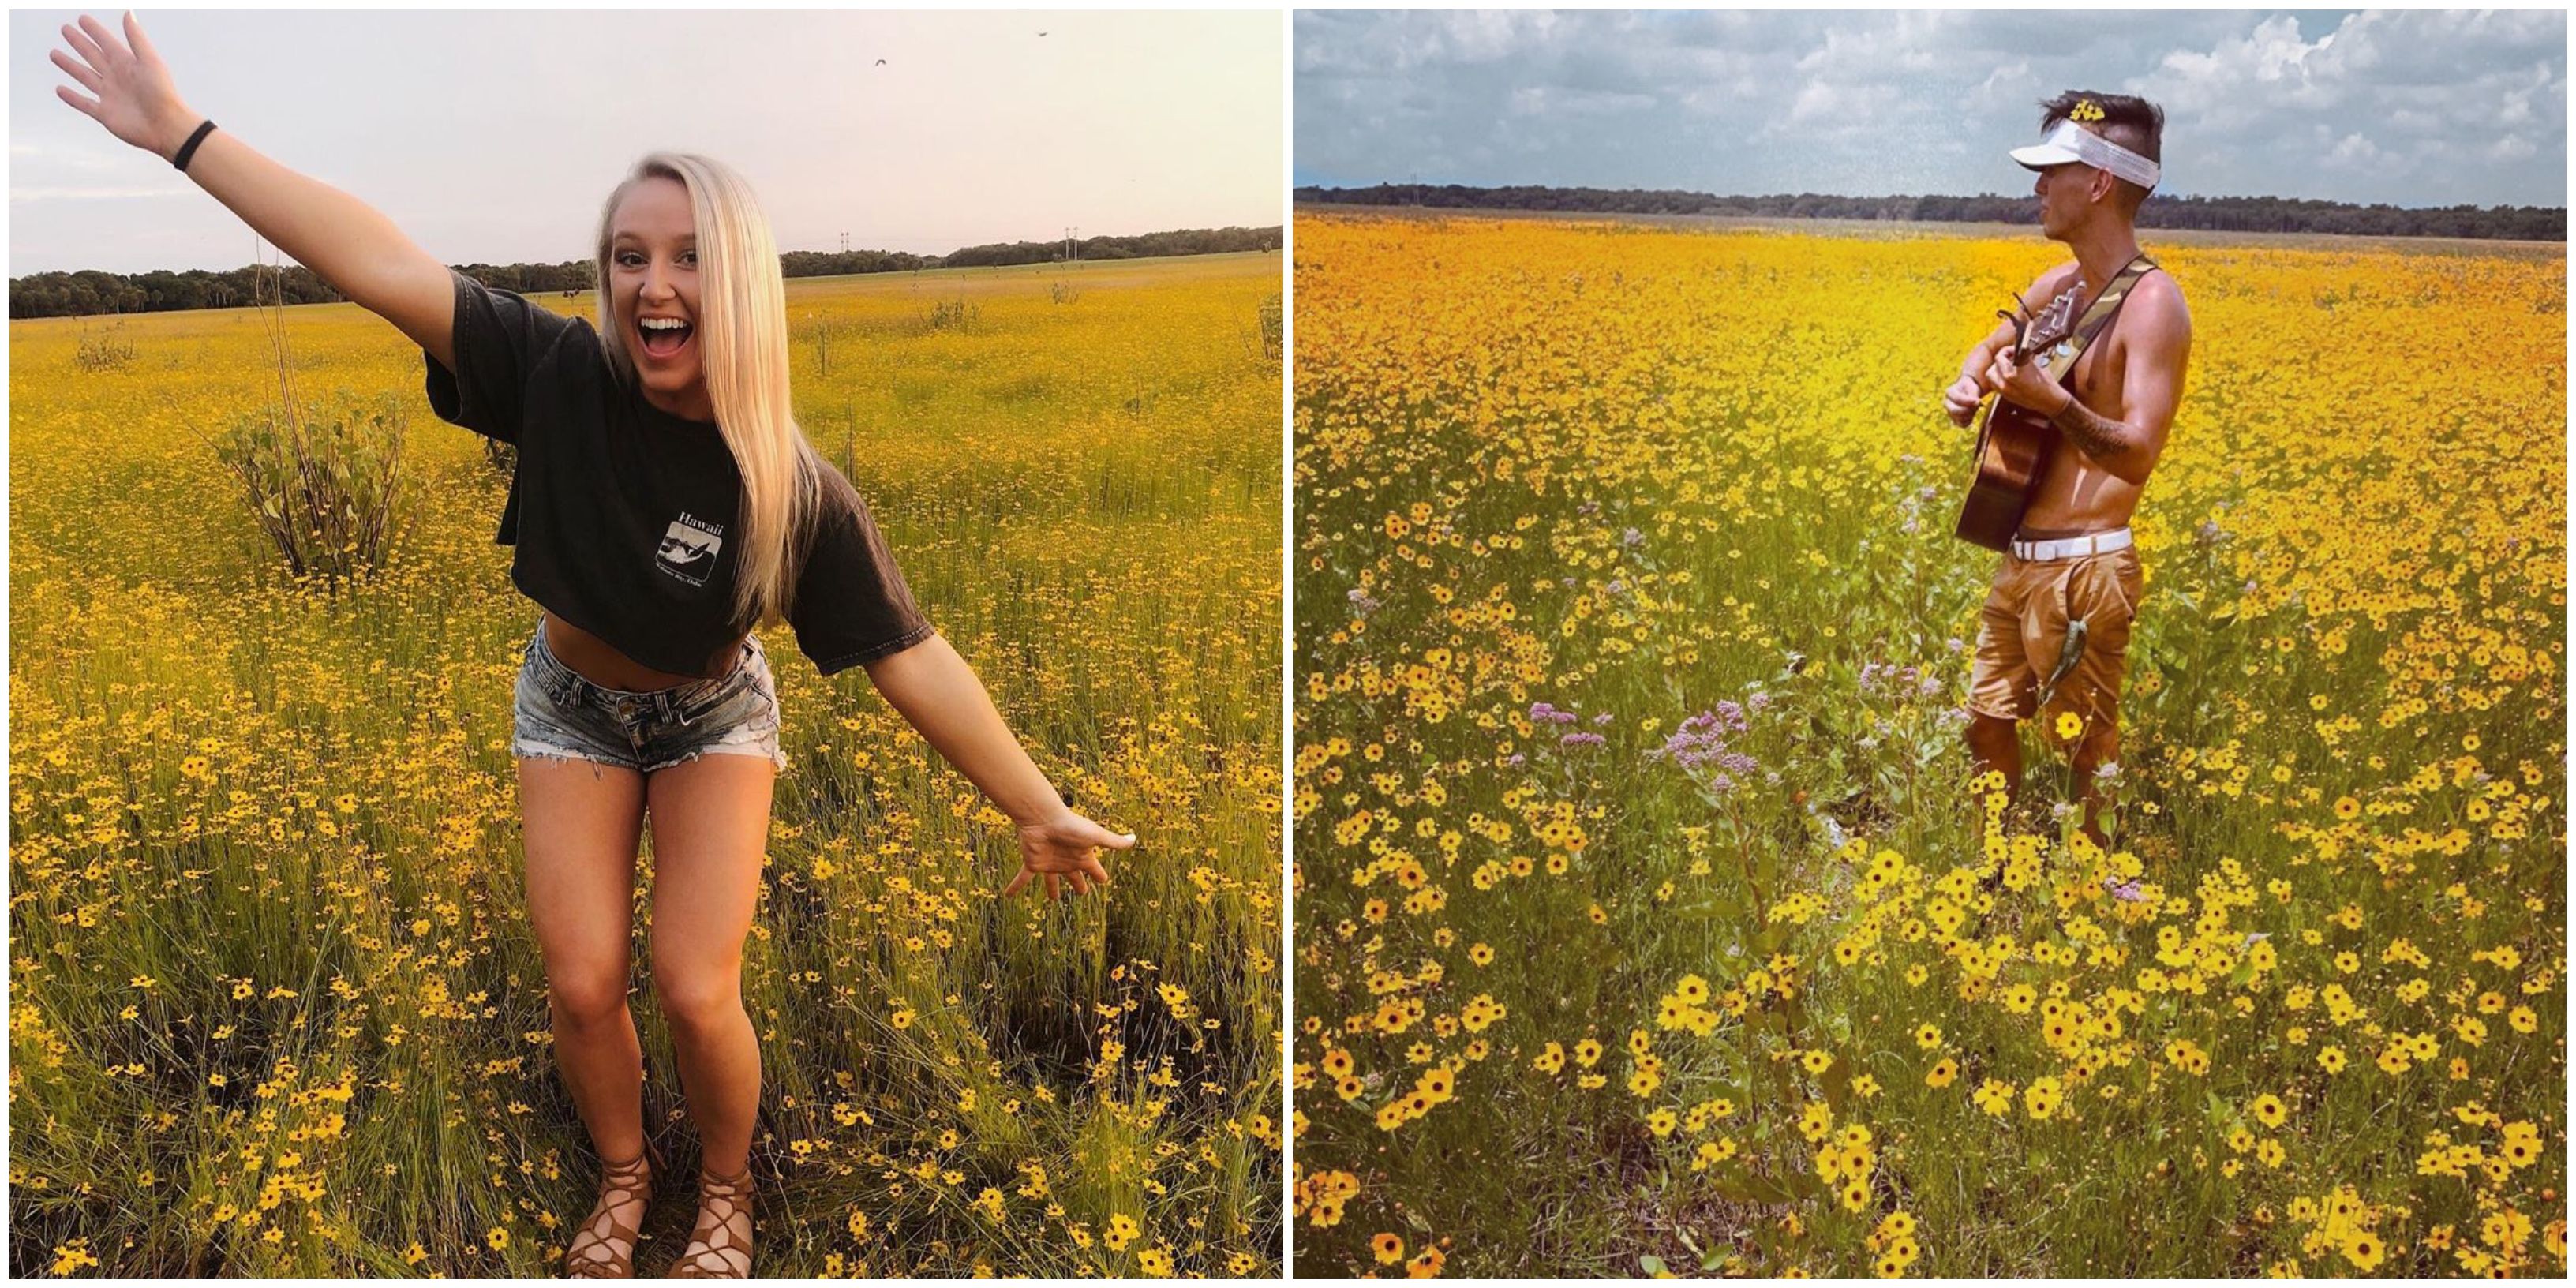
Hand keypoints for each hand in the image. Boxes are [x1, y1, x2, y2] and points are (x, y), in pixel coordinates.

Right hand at [52, 13, 196, 159]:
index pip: (106, 42)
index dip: (94, 31)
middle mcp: (117, 78)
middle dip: (79, 43)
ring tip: (54, 54)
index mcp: (127, 64)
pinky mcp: (105, 114)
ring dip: (70, 66)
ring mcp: (110, 96)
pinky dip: (71, 97)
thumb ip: (136, 38)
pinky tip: (59, 89)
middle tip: (65, 29)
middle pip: (92, 56)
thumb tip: (128, 12)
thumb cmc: (162, 93)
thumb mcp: (149, 61)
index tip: (82, 19)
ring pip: (84, 76)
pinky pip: (84, 103)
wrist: (167, 127)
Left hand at [999, 806, 1135, 901]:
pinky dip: (1015, 887)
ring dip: (1052, 890)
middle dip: (1079, 885)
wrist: (1043, 818)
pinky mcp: (1033, 864)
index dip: (1100, 876)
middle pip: (1075, 877)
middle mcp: (1066, 861)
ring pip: (1052, 881)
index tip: (1104, 881)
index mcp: (1082, 856)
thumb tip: (1135, 839)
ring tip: (1053, 900)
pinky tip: (1007, 896)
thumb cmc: (1071, 825)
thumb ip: (1114, 841)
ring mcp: (1050, 863)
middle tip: (1082, 893)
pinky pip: (1023, 879)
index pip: (1095, 870)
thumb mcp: (1095, 835)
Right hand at [1941, 372, 1988, 426]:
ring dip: (1971, 414)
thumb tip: (1976, 403)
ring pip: (1960, 419)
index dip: (1968, 401)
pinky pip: (1962, 425)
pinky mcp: (1954, 420)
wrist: (1968, 391)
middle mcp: (1947, 403)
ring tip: (1975, 408)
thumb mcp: (1971, 387)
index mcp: (1949, 392)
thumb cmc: (1970, 388)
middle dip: (1968, 410)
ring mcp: (1949, 412)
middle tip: (1977, 406)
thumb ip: (1973, 395)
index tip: (1978, 400)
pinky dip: (1969, 421)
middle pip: (1955, 411)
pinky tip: (1972, 414)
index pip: (1957, 399)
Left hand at [1984, 347, 2068, 416]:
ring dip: (1998, 369)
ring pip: (1991, 375)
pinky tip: (2008, 376)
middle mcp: (2006, 383)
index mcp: (2012, 373)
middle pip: (1994, 365)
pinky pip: (1995, 384)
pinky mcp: (2005, 396)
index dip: (2008, 350)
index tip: (2013, 350)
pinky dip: (1999, 378)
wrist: (2049, 400)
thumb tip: (2015, 351)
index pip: (2000, 356)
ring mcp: (2004, 391)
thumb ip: (2021, 356)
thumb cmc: (2045, 383)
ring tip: (2009, 367)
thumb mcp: (2033, 364)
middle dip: (2001, 359)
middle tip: (2011, 357)